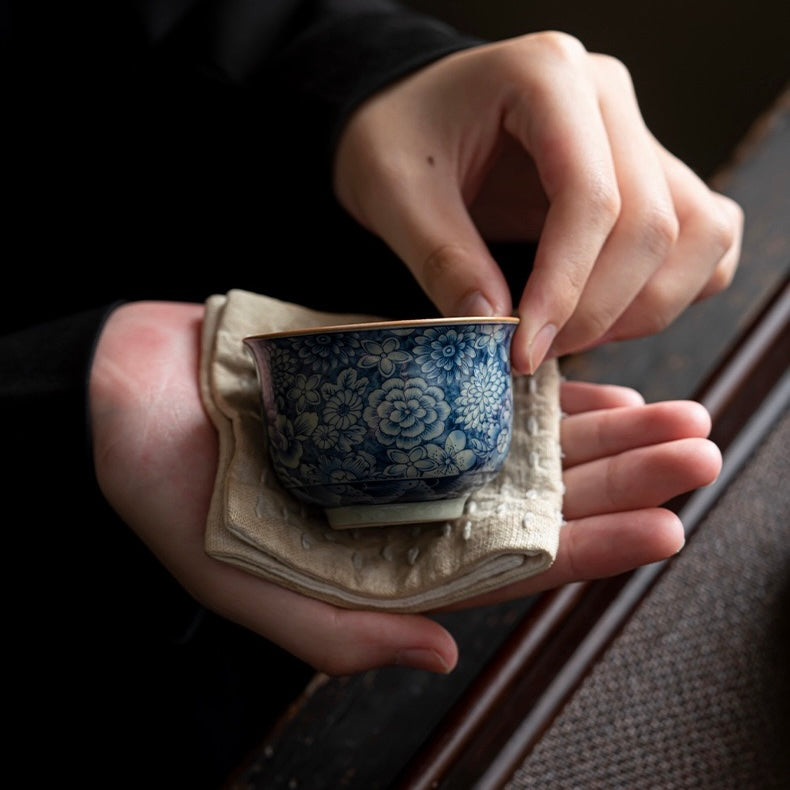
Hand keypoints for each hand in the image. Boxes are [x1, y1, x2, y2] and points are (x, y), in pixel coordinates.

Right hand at [90, 301, 720, 675]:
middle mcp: (410, 506)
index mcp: (384, 562)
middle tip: (696, 452)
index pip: (507, 566)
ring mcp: (406, 444)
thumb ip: (339, 629)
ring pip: (522, 446)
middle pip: (535, 500)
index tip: (663, 526)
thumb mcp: (240, 581)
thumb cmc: (166, 492)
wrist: (126, 397)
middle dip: (619, 479)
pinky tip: (589, 382)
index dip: (588, 550)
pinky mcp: (391, 387)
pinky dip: (534, 389)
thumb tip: (444, 655)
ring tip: (672, 413)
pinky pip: (479, 392)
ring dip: (596, 431)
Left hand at [333, 31, 742, 372]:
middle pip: (653, 224)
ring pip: (698, 234)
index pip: (591, 198)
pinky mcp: (646, 176)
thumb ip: (444, 259)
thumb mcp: (394, 194)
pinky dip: (672, 289)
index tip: (523, 351)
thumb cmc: (394, 139)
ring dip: (644, 307)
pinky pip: (703, 238)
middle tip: (534, 354)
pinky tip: (608, 315)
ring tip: (570, 338)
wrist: (407, 118)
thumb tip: (495, 328)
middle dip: (597, 311)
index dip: (564, 289)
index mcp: (547, 77)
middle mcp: (608, 100)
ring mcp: (635, 136)